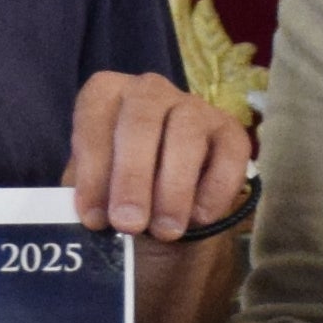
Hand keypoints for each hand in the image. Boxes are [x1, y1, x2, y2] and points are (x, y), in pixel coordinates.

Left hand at [65, 71, 249, 239]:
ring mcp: (194, 107)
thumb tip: (96, 214)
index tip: (92, 218)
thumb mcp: (98, 195)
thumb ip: (93, 197)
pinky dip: (216, 189)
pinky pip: (230, 153)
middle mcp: (150, 92)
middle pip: (141, 121)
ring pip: (186, 134)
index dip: (92, 169)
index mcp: (107, 96)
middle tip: (129, 224)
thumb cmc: (121, 196)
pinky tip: (200, 219)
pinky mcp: (230, 131)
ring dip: (174, 186)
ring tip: (165, 230)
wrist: (166, 216)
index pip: (94, 116)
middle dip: (133, 177)